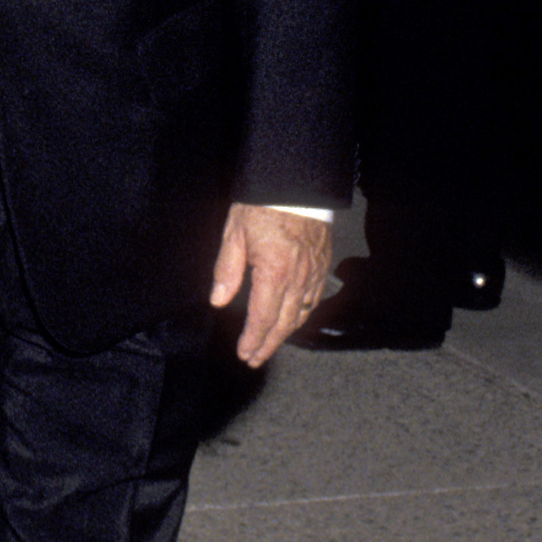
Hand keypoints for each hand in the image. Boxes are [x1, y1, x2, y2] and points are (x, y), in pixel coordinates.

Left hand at [211, 204, 332, 365]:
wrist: (297, 183)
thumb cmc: (263, 205)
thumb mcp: (235, 233)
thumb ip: (227, 269)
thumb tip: (219, 300)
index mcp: (274, 272)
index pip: (263, 317)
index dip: (253, 339)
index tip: (245, 354)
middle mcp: (298, 278)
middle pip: (284, 322)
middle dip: (268, 344)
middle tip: (255, 359)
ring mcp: (314, 272)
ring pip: (302, 313)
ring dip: (285, 332)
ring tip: (270, 343)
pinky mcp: (322, 264)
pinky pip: (314, 297)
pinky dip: (303, 313)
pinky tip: (294, 317)